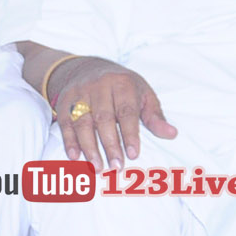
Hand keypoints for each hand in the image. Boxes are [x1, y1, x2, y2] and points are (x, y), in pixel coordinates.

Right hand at [47, 56, 176, 168]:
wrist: (86, 68)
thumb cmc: (121, 86)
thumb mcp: (142, 93)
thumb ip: (155, 116)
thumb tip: (171, 134)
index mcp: (122, 84)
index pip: (127, 111)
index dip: (130, 134)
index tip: (134, 154)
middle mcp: (99, 87)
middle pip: (103, 118)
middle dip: (110, 144)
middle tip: (116, 167)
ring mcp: (79, 94)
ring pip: (82, 122)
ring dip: (89, 147)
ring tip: (97, 167)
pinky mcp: (64, 102)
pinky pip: (65, 123)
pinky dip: (69, 141)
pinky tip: (75, 157)